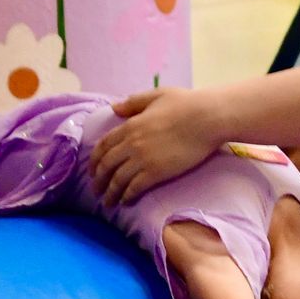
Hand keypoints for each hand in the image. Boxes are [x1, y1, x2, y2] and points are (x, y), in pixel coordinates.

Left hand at [88, 87, 221, 207]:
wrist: (207, 118)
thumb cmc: (186, 103)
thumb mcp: (155, 95)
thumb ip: (133, 102)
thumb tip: (114, 107)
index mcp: (130, 125)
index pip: (104, 146)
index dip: (95, 160)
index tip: (92, 170)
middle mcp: (131, 143)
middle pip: (106, 165)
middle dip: (98, 180)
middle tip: (96, 190)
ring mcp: (143, 159)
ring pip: (117, 180)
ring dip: (110, 193)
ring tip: (108, 203)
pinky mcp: (156, 172)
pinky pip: (135, 187)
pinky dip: (127, 196)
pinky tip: (125, 201)